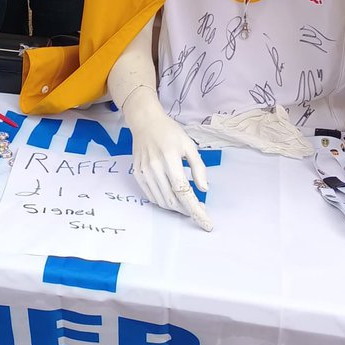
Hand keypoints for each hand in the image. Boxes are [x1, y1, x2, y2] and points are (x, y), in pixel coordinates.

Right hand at [121, 88, 211, 229]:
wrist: (145, 122)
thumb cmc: (170, 132)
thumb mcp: (189, 145)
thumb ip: (198, 167)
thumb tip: (204, 190)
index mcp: (170, 158)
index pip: (183, 191)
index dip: (196, 210)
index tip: (207, 223)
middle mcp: (154, 167)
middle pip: (172, 200)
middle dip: (188, 210)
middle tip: (199, 209)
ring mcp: (144, 172)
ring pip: (162, 201)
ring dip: (176, 208)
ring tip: (187, 204)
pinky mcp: (138, 175)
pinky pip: (151, 196)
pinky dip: (164, 202)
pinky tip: (172, 198)